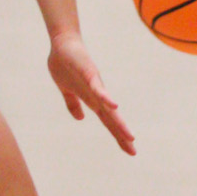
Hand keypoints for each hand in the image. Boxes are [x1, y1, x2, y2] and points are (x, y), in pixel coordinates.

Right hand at [49, 30, 135, 154]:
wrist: (63, 44)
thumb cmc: (65, 65)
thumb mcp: (66, 90)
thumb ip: (73, 104)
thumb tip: (81, 119)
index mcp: (92, 100)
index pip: (108, 121)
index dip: (118, 135)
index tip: (129, 150)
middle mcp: (98, 94)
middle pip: (112, 118)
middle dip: (121, 134)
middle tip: (133, 151)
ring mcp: (95, 84)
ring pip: (108, 106)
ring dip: (118, 121)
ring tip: (129, 136)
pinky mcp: (89, 74)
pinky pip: (98, 87)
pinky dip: (105, 97)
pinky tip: (114, 105)